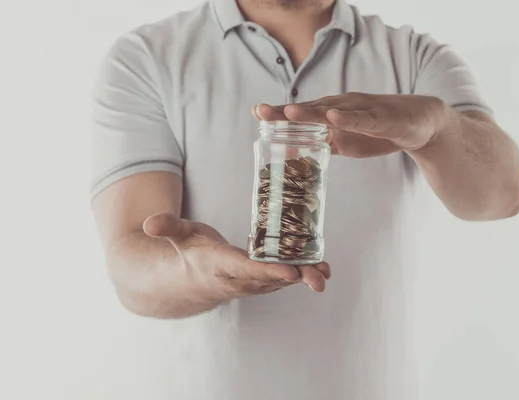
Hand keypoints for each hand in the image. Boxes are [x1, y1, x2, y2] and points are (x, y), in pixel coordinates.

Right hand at [143, 213, 330, 306]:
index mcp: (219, 265)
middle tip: (319, 276)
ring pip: (280, 282)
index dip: (269, 272)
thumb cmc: (187, 252)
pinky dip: (302, 274)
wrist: (185, 283)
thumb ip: (167, 227)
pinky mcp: (258, 282)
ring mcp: (249, 284)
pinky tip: (323, 268)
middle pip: (270, 280)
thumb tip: (148, 223)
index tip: (291, 272)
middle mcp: (237, 279)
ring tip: (327, 271)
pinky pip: (282, 280)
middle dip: (296, 277)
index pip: (246, 269)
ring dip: (305, 277)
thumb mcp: (177, 235)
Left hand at [252, 93, 449, 156]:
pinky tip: (333, 117)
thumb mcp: (346, 142)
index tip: (257, 113)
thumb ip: (322, 146)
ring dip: (310, 112)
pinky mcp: (382, 118)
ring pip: (333, 111)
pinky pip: (363, 119)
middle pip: (311, 109)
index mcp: (333, 114)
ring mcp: (362, 111)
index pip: (302, 114)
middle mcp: (343, 107)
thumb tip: (293, 156)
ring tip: (289, 112)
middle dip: (285, 111)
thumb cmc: (379, 130)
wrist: (419, 123)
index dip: (280, 113)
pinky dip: (348, 118)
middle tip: (261, 112)